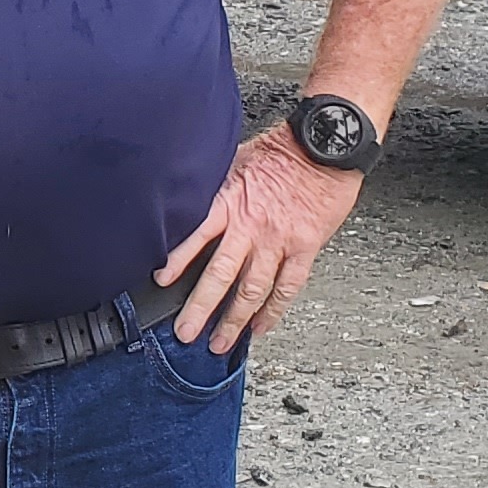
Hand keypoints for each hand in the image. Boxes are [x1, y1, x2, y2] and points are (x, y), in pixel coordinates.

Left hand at [156, 126, 363, 356]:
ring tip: (220, 343)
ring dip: (234, 320)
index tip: (161, 282)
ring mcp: (278, 241)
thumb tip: (190, 202)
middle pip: (220, 275)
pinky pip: (287, 287)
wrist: (326, 144)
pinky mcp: (305, 248)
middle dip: (200, 308)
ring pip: (252, 290)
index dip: (177, 261)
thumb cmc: (284, 149)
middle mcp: (252, 226)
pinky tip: (260, 328)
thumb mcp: (236, 160)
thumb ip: (217, 189)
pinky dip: (272, 312)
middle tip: (186, 332)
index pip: (196, 237)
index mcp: (230, 202)